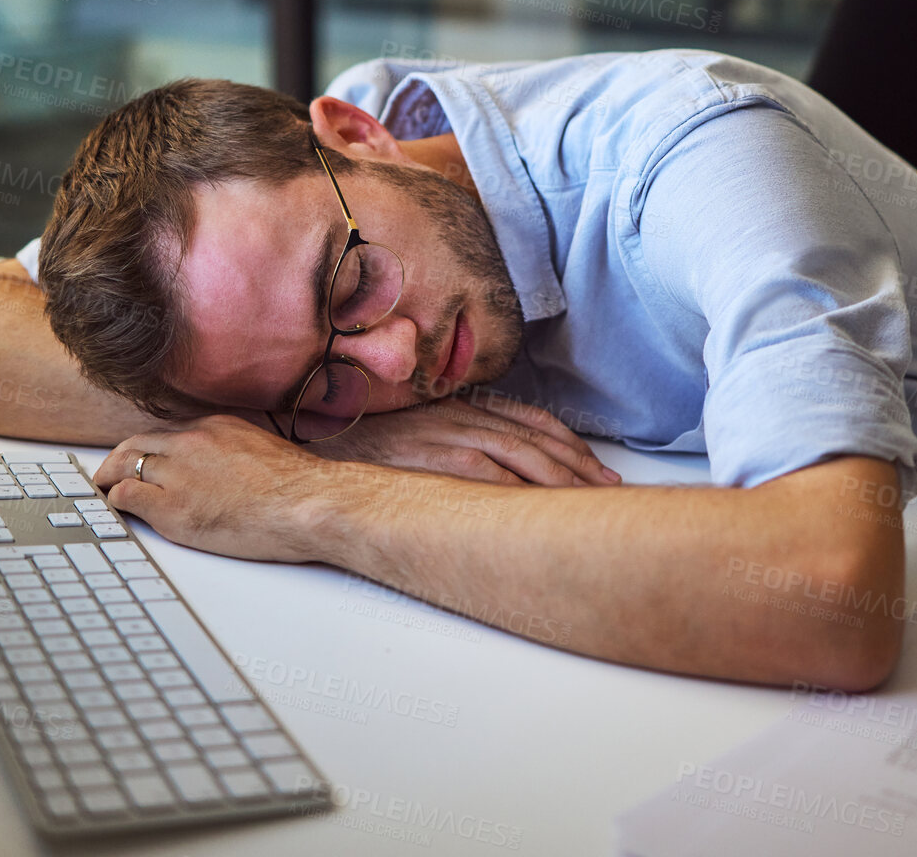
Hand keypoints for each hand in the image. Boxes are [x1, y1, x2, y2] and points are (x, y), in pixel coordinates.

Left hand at [93, 415, 337, 563]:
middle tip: (105, 475)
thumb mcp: (262, 451)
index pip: (165, 433)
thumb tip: (226, 472)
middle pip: (136, 444)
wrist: (308, 503)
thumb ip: (234, 453)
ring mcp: (179, 473)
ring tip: (102, 492)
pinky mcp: (173, 508)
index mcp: (214, 427)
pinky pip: (127, 497)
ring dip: (109, 480)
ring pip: (125, 467)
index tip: (139, 460)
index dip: (146, 449)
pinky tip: (118, 509)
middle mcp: (191, 443)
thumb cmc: (299, 488)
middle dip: (116, 460)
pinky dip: (117, 502)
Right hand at [305, 393, 621, 486]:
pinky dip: (516, 489)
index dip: (569, 445)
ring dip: (559, 480)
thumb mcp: (412, 432)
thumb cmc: (357, 442)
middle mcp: (458, 413)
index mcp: (458, 405)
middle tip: (609, 493)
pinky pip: (484, 472)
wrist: (307, 437)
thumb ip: (449, 442)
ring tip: (588, 504)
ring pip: (519, 454)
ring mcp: (443, 431)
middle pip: (535, 439)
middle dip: (578, 467)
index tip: (597, 470)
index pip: (530, 420)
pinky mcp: (426, 454)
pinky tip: (537, 510)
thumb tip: (492, 476)